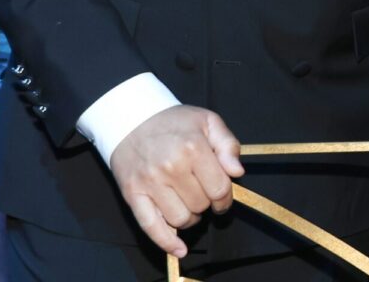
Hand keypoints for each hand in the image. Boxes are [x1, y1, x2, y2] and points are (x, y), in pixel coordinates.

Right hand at [108, 105, 243, 258]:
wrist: (131, 119)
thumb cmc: (174, 122)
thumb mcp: (207, 121)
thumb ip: (228, 145)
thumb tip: (237, 172)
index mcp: (193, 148)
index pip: (219, 188)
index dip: (226, 198)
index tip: (223, 197)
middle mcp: (171, 168)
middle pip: (201, 205)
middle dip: (207, 203)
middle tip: (201, 192)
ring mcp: (150, 183)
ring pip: (180, 219)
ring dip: (190, 217)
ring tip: (188, 203)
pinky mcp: (133, 195)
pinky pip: (151, 227)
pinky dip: (167, 242)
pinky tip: (179, 249)